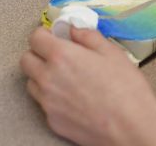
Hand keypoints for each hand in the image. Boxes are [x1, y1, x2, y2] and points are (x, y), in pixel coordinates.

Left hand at [20, 27, 155, 145]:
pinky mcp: (52, 120)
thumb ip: (88, 36)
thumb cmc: (125, 89)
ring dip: (42, 75)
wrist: (129, 126)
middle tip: (58, 53)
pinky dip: (52, 96)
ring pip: (32, 82)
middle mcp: (48, 78)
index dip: (45, 34)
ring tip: (66, 76)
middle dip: (39, 53)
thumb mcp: (112, 52)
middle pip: (26, 60)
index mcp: (62, 56)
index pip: (35, 38)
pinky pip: (43, 103)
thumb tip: (75, 29)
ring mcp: (47, 102)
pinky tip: (73, 96)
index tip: (55, 35)